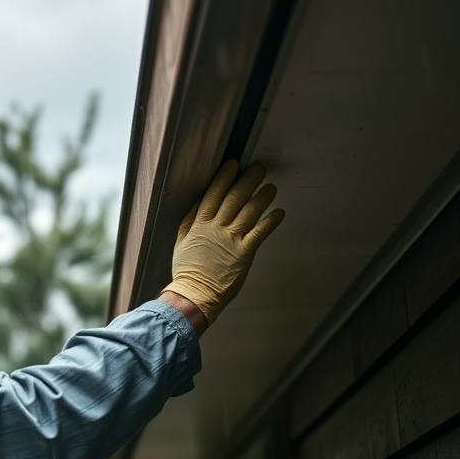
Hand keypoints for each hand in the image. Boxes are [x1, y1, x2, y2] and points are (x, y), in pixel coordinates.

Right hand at [163, 160, 283, 324]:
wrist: (195, 294)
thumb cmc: (188, 270)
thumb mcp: (181, 241)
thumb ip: (189, 220)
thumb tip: (199, 202)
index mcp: (201, 223)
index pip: (214, 193)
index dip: (225, 177)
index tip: (234, 164)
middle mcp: (217, 228)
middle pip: (235, 197)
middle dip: (248, 180)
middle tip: (259, 169)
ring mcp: (232, 239)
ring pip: (250, 211)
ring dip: (262, 197)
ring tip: (271, 187)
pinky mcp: (245, 253)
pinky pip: (260, 233)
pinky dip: (271, 221)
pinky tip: (278, 212)